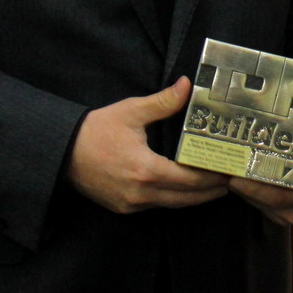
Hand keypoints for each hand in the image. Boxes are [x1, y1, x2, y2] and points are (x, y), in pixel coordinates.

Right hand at [67, 76, 231, 213]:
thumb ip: (164, 102)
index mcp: (145, 170)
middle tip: (231, 182)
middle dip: (210, 191)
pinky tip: (186, 189)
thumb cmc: (96, 130)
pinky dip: (174, 199)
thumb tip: (187, 85)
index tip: (229, 171)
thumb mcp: (131, 111)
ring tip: (215, 187)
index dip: (212, 177)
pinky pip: (156, 206)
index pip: (189, 179)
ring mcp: (131, 204)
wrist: (61, 151)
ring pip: (172, 205)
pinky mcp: (123, 207)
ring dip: (194, 198)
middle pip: (186, 198)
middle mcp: (140, 193)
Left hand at [228, 97, 292, 225]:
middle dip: (240, 182)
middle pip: (261, 199)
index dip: (258, 189)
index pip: (281, 197)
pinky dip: (243, 185)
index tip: (235, 178)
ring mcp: (282, 213)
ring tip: (222, 162)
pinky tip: (231, 167)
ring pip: (253, 201)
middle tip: (221, 163)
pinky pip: (252, 200)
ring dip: (238, 183)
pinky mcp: (271, 211)